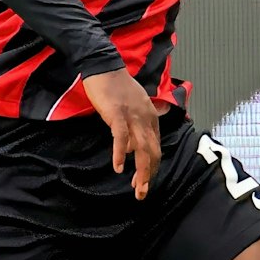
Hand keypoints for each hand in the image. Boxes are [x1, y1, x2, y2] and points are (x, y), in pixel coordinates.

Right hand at [83, 69, 161, 199]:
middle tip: (142, 193)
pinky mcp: (117, 114)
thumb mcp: (132, 108)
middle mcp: (146, 119)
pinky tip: (118, 167)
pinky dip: (119, 153)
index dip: (152, 167)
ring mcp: (132, 116)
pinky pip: (121, 137)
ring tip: (137, 188)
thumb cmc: (116, 87)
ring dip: (141, 171)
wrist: (104, 66)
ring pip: (141, 149)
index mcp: (151, 118)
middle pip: (152, 152)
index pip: (156, 147)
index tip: (144, 182)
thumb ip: (134, 128)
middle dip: (148, 175)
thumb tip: (129, 150)